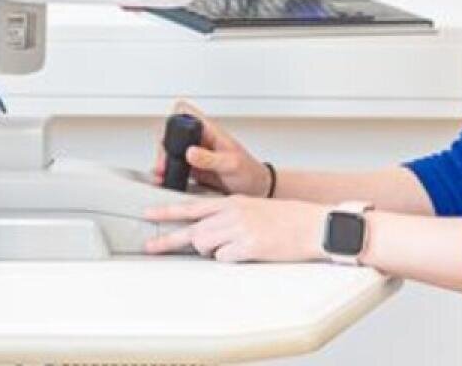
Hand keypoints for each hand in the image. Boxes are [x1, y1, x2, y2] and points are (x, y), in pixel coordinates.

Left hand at [143, 195, 326, 262]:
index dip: (167, 211)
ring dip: (212, 252)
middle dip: (169, 241)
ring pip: (205, 245)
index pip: (192, 205)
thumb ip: (229, 216)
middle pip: (192, 230)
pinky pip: (225, 258)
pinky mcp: (249, 245)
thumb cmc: (288, 219)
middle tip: (150, 247)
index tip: (148, 214)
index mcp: (233, 201)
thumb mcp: (253, 209)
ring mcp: (240, 228)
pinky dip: (231, 260)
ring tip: (233, 249)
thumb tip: (206, 232)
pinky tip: (247, 253)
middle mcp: (232, 212)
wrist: (314, 224)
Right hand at [151, 100, 271, 196]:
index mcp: (210, 131)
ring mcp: (196, 154)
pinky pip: (175, 166)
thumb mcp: (231, 164)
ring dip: (163, 160)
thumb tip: (190, 151)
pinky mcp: (193, 168)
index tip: (170, 133)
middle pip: (172, 132)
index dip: (174, 116)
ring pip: (171, 149)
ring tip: (162, 172)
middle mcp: (200, 139)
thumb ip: (210, 158)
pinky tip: (167, 179)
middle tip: (164, 161)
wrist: (256, 189)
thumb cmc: (249, 172)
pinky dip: (168, 172)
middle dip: (163, 145)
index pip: (186, 111)